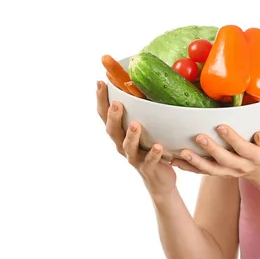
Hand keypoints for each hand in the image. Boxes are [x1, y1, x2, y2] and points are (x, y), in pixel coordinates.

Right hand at [96, 80, 202, 198]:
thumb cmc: (151, 146)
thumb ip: (145, 109)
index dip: (101, 99)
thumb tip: (152, 80)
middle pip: (112, 130)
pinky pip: (150, 161)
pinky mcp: (148, 168)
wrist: (159, 179)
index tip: (100, 82)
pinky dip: (154, 154)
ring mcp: (134, 157)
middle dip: (113, 117)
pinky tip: (159, 146)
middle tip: (116, 103)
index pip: (105, 114)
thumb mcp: (147, 127)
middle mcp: (122, 144)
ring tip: (136, 125)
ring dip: (131, 135)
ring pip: (128, 147)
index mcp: (119, 132)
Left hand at [180, 125, 259, 183]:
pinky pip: (202, 172)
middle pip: (225, 160)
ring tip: (182, 153)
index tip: (221, 125)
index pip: (244, 149)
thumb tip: (259, 136)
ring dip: (196, 162)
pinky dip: (189, 168)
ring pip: (211, 170)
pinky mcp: (219, 172)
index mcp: (256, 156)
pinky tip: (175, 160)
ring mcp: (229, 172)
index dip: (233, 139)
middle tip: (198, 137)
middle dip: (211, 150)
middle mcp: (241, 166)